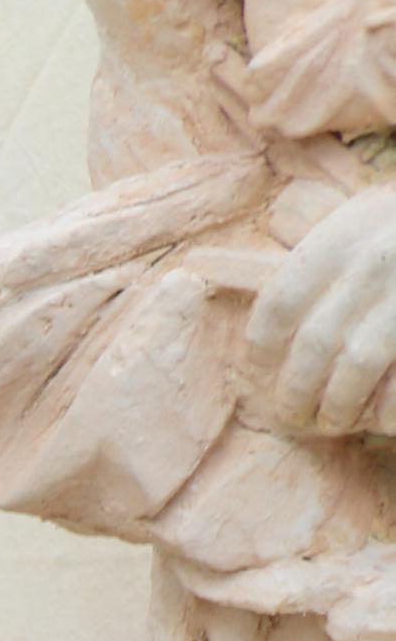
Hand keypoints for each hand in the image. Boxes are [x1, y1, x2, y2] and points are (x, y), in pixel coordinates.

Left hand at [252, 185, 395, 435]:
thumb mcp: (361, 218)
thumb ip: (323, 260)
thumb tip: (279, 323)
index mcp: (341, 239)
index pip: (279, 305)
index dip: (261, 349)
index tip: (258, 372)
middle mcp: (371, 266)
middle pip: (314, 346)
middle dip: (295, 391)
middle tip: (291, 415)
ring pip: (356, 366)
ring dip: (336, 406)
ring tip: (330, 422)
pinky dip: (386, 405)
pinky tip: (378, 418)